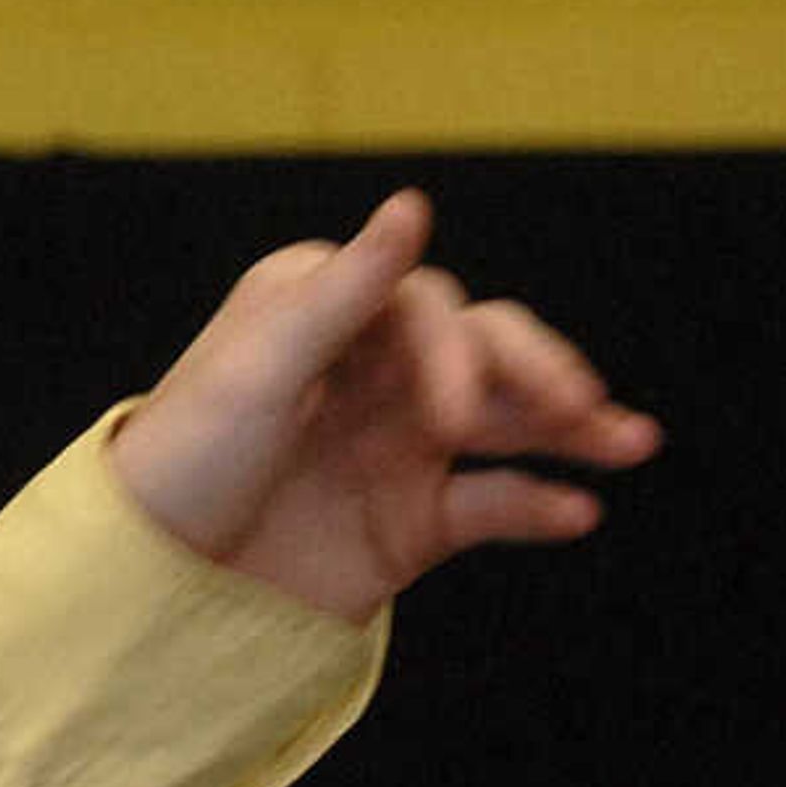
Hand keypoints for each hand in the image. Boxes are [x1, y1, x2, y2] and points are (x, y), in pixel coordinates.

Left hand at [107, 190, 659, 623]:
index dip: (453, 351)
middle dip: (539, 372)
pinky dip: (539, 505)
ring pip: (507, 419)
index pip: (425, 307)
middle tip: (582, 411)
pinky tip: (578, 509)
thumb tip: (413, 205)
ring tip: (633, 442)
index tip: (447, 413)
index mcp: (324, 314)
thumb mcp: (257, 369)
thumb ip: (345, 291)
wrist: (152, 581)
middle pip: (485, 350)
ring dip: (571, 426)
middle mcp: (370, 368)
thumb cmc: (185, 456)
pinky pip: (494, 502)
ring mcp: (395, 442)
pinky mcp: (411, 517)